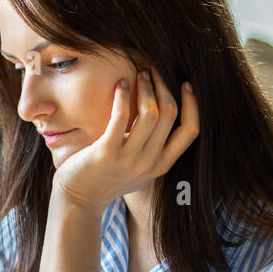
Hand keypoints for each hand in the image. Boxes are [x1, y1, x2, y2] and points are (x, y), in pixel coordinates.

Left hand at [51, 66, 198, 219]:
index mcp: (162, 165)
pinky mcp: (107, 153)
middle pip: (170, 114)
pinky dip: (123, 96)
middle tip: (154, 70)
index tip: (185, 84)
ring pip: (150, 113)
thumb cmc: (107, 179)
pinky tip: (120, 84)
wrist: (79, 200)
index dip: (193, 104)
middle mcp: (150, 162)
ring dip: (146, 88)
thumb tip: (163, 115)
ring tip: (139, 74)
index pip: (191, 130)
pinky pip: (121, 117)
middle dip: (164, 86)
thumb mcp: (139, 169)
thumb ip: (154, 149)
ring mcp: (129, 159)